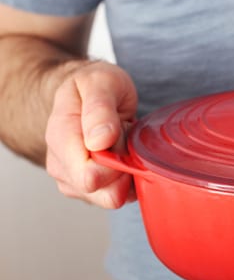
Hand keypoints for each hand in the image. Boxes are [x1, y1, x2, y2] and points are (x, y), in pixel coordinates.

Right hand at [45, 61, 137, 207]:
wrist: (87, 92)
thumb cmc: (94, 85)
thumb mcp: (101, 82)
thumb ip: (99, 109)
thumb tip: (99, 141)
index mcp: (61, 137)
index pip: (88, 175)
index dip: (116, 164)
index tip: (122, 139)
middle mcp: (61, 164)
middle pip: (103, 192)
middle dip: (123, 170)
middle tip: (123, 139)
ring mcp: (73, 180)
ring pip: (111, 197)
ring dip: (125, 174)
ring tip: (120, 144)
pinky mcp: (88, 189)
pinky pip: (118, 196)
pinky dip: (128, 180)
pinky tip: (124, 157)